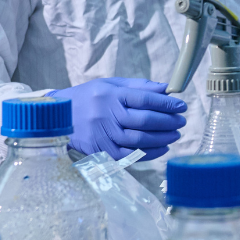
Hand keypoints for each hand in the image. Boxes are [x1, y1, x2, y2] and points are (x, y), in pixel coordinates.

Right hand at [47, 78, 185, 160]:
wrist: (58, 117)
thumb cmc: (88, 97)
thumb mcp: (110, 84)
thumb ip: (139, 86)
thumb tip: (166, 89)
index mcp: (110, 94)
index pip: (145, 99)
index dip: (166, 103)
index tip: (181, 106)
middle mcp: (106, 114)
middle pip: (144, 120)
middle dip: (168, 121)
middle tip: (181, 121)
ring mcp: (103, 134)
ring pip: (139, 139)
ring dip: (162, 139)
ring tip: (175, 135)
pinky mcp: (100, 151)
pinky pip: (130, 155)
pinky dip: (149, 153)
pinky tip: (162, 148)